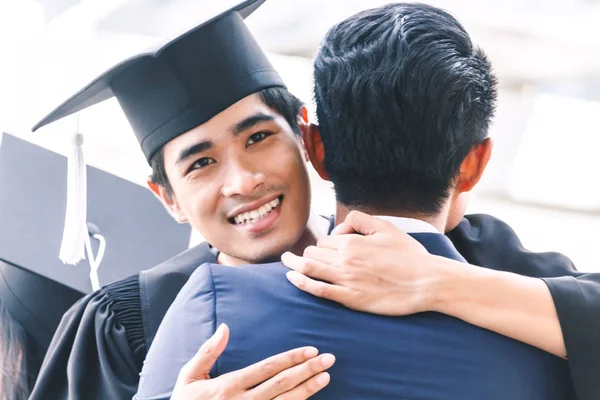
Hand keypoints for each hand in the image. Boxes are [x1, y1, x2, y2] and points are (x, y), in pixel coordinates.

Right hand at [172, 323, 334, 399]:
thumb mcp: (189, 376)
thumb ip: (207, 351)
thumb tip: (224, 327)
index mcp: (229, 386)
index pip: (267, 368)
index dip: (291, 358)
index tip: (311, 350)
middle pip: (282, 384)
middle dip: (307, 370)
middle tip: (329, 360)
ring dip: (308, 390)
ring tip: (326, 377)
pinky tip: (310, 398)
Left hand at [282, 210, 450, 315]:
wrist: (425, 282)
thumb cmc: (409, 255)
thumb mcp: (386, 227)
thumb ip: (360, 220)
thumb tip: (342, 225)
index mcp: (352, 241)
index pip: (326, 240)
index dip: (326, 243)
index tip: (331, 248)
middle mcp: (345, 260)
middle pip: (313, 253)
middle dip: (307, 253)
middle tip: (303, 255)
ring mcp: (346, 280)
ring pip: (309, 269)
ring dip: (293, 264)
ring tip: (285, 262)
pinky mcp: (350, 299)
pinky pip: (318, 290)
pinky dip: (301, 282)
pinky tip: (293, 278)